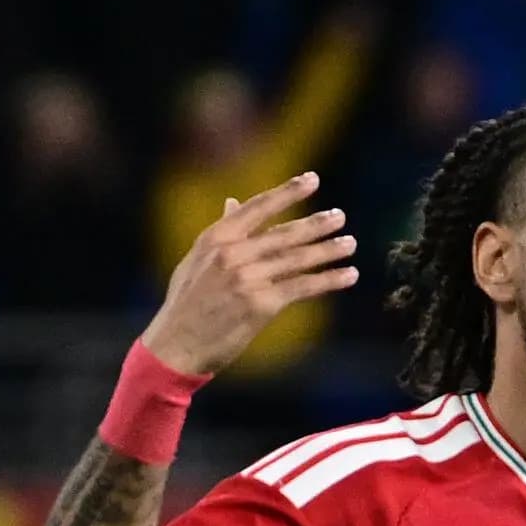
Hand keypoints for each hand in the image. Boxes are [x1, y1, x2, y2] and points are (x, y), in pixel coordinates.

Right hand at [145, 173, 356, 379]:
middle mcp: (233, 253)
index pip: (259, 207)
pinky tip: (348, 276)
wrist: (175, 346)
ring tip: (349, 244)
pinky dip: (329, 281)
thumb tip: (233, 203)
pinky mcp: (261, 304)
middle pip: (284, 233)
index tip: (312, 180)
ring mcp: (248, 278)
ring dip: (328, 251)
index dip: (288, 192)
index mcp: (216, 238)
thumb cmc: (185, 304)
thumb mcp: (196, 260)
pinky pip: (302, 287)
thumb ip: (219, 231)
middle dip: (316, 224)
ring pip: (297, 259)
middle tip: (340, 216)